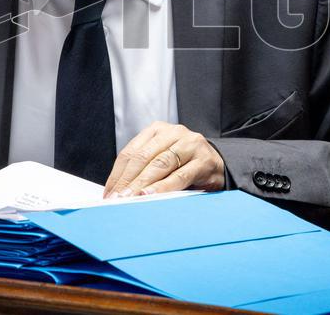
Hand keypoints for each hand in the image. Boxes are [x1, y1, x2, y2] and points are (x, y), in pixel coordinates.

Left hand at [103, 122, 224, 197]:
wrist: (220, 164)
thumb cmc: (186, 164)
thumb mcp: (163, 161)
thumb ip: (143, 170)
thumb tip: (117, 192)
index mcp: (158, 130)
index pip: (131, 152)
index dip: (118, 174)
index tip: (109, 193)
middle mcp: (174, 132)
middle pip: (143, 157)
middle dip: (127, 181)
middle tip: (117, 199)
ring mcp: (190, 144)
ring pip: (160, 164)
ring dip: (143, 184)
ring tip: (130, 198)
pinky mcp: (204, 160)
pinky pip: (180, 175)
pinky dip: (164, 187)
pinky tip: (152, 195)